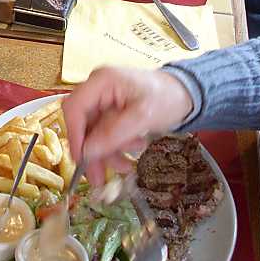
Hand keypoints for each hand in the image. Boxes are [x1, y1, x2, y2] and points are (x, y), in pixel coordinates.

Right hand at [62, 66, 192, 185]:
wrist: (185, 94)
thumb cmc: (166, 98)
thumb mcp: (142, 117)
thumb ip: (113, 133)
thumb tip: (87, 152)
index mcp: (101, 81)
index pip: (74, 108)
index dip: (74, 135)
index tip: (81, 160)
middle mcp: (97, 89)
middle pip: (82, 123)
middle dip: (93, 151)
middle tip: (98, 179)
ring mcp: (103, 100)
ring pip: (93, 133)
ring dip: (107, 152)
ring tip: (126, 165)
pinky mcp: (110, 111)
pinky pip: (104, 134)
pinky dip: (115, 148)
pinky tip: (130, 153)